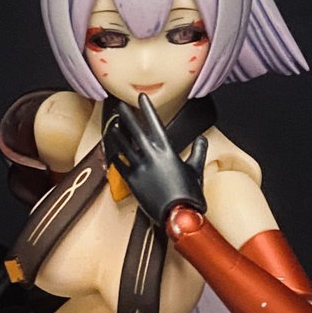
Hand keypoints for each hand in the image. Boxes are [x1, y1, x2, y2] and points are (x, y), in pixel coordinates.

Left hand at [103, 95, 207, 224]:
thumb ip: (198, 151)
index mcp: (167, 150)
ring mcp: (139, 168)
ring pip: (123, 145)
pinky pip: (119, 165)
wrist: (179, 215)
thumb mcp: (196, 169)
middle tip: (120, 106)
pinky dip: (113, 155)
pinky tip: (110, 150)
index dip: (147, 108)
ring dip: (117, 134)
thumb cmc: (189, 195)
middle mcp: (151, 156)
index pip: (154, 122)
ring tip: (112, 125)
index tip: (141, 98)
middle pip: (135, 130)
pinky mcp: (132, 181)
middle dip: (127, 116)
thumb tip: (202, 140)